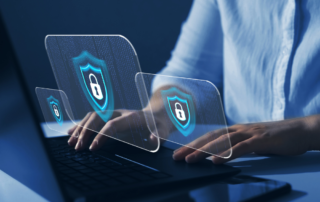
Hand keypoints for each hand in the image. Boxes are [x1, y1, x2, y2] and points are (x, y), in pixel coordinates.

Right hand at [67, 109, 170, 150]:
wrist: (156, 115)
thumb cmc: (158, 125)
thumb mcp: (163, 131)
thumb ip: (159, 135)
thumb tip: (153, 140)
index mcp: (132, 117)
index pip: (112, 124)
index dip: (101, 135)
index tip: (92, 148)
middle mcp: (120, 112)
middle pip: (98, 118)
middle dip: (86, 132)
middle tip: (77, 148)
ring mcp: (113, 112)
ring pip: (93, 116)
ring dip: (80, 128)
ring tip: (71, 143)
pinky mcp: (109, 116)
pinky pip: (92, 117)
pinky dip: (81, 125)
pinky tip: (72, 133)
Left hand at [173, 116, 319, 163]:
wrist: (299, 130)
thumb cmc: (274, 137)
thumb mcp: (251, 141)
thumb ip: (236, 146)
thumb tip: (221, 155)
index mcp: (235, 129)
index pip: (210, 136)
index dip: (194, 143)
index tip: (180, 152)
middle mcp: (239, 129)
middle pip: (211, 137)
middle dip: (192, 147)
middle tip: (177, 157)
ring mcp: (249, 133)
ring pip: (222, 141)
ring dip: (204, 151)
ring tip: (191, 159)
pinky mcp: (261, 140)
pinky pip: (241, 147)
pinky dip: (227, 154)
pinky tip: (216, 161)